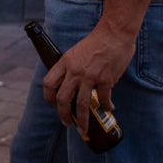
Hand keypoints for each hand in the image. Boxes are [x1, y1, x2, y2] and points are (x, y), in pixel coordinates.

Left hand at [42, 18, 134, 136]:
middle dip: (63, 115)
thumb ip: (72, 67)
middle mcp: (74, 71)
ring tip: (82, 129)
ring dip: (82, 121)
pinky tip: (109, 108)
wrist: (114, 33)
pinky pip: (103, 99)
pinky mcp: (105, 79)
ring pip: (81, 105)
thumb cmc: (97, 41)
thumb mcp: (76, 52)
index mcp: (65, 62)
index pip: (48, 83)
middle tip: (67, 122)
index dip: (49, 97)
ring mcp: (89, 76)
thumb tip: (72, 84)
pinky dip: (106, 106)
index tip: (54, 104)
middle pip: (62, 99)